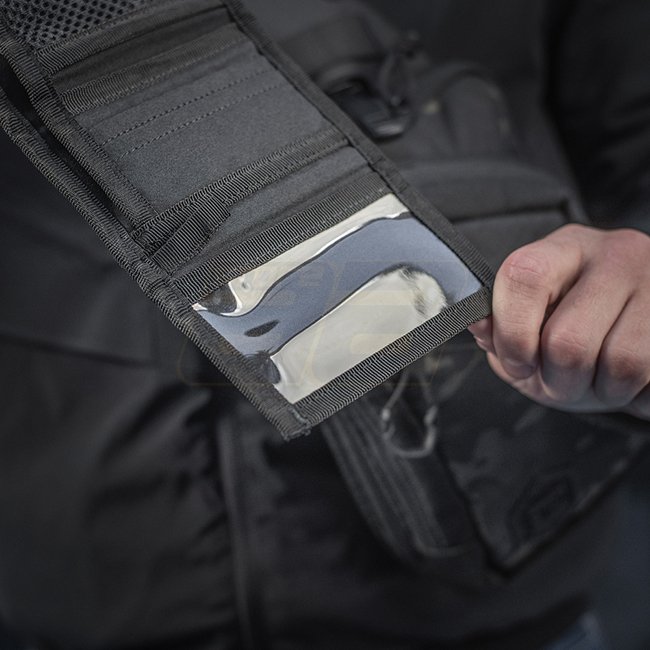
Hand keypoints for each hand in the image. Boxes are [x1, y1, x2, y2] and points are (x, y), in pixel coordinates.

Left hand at [469, 224, 649, 420]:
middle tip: (563, 380)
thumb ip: (500, 329)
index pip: (524, 276)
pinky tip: (631, 377)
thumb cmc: (577, 331)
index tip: (517, 362)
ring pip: (619, 363)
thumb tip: (479, 323)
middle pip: (567, 339)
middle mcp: (616, 254)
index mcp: (564, 249)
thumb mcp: (530, 328)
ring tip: (600, 377)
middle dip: (558, 381)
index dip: (513, 333)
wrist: (642, 339)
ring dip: (602, 391)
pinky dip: (636, 395)